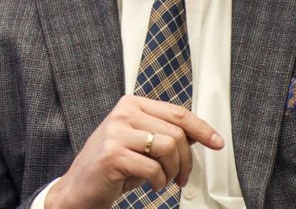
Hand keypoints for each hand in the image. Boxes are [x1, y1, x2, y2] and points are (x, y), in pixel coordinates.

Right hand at [45, 95, 224, 208]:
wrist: (79, 189)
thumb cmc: (111, 167)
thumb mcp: (140, 144)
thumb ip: (164, 134)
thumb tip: (198, 134)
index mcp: (131, 104)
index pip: (177, 112)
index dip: (202, 129)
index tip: (216, 142)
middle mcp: (123, 113)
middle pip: (177, 132)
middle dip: (186, 161)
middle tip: (181, 177)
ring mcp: (116, 132)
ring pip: (168, 147)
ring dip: (173, 171)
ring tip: (163, 181)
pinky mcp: (113, 155)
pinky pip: (153, 168)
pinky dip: (159, 182)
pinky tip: (151, 185)